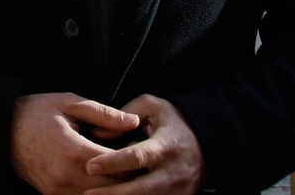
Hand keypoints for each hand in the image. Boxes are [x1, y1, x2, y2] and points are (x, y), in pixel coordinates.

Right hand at [11, 93, 140, 193]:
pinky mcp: (52, 194)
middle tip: (133, 162)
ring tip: (117, 170)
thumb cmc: (34, 112)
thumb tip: (133, 121)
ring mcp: (58, 189)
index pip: (119, 165)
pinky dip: (94, 191)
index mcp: (75, 151)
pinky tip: (97, 178)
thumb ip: (103, 114)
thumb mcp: (68, 103)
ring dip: (112, 186)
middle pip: (113, 187)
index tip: (138, 148)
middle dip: (126, 176)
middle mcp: (68, 176)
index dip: (134, 159)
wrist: (0, 129)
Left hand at [85, 94, 202, 193]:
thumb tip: (97, 134)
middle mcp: (173, 172)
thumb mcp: (152, 107)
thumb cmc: (173, 122)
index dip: (112, 162)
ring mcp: (178, 189)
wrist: (207, 143)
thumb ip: (124, 115)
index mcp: (165, 146)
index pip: (137, 157)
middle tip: (87, 193)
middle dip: (113, 193)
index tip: (89, 166)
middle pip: (142, 189)